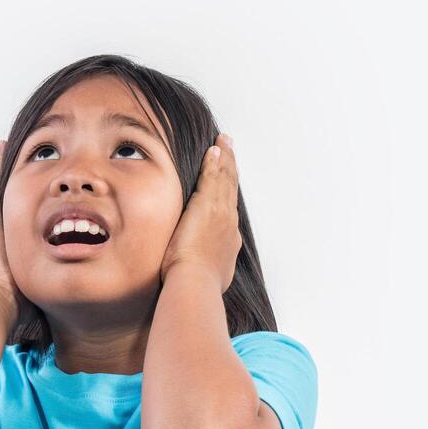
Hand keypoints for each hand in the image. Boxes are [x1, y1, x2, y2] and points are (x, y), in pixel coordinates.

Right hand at [0, 140, 34, 329]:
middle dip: (14, 180)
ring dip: (6, 170)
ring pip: (3, 189)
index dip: (25, 202)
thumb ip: (52, 288)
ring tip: (9, 146)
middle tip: (20, 157)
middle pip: (8, 199)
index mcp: (9, 247)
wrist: (0, 305)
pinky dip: (0, 167)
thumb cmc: (21, 305)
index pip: (20, 219)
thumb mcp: (41, 290)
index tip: (33, 187)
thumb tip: (69, 301)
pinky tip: (4, 148)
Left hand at [160, 132, 242, 291]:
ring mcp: (220, 212)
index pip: (229, 207)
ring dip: (224, 158)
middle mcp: (229, 222)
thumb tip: (206, 271)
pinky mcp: (207, 205)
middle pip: (231, 188)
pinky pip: (212, 176)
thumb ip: (210, 268)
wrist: (196, 283)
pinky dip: (214, 162)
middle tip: (230, 148)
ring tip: (223, 142)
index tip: (229, 178)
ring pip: (224, 179)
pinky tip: (214, 149)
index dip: (229, 190)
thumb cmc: (198, 286)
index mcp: (229, 239)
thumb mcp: (210, 276)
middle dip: (230, 166)